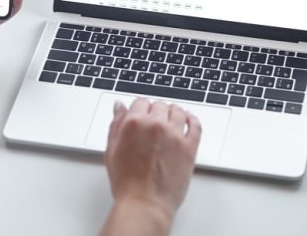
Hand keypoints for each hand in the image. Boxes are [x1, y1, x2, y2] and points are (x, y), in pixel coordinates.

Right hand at [101, 98, 200, 235]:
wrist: (144, 204)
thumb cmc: (127, 183)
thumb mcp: (111, 150)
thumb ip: (116, 124)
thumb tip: (119, 106)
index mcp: (134, 123)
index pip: (141, 102)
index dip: (140, 109)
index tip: (141, 114)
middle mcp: (155, 125)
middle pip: (159, 105)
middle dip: (155, 112)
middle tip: (153, 123)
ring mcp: (175, 135)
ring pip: (178, 111)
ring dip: (173, 113)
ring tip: (170, 121)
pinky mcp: (190, 147)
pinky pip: (195, 125)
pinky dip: (192, 119)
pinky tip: (188, 120)